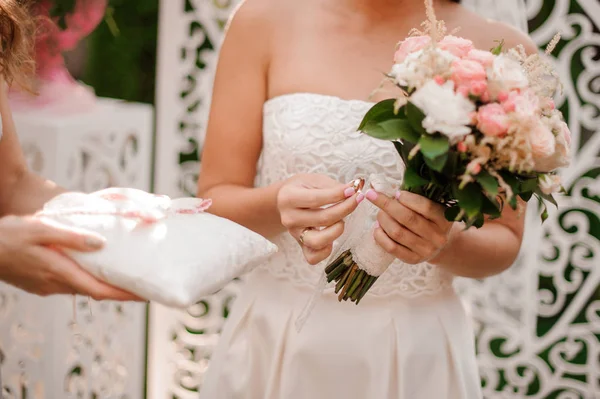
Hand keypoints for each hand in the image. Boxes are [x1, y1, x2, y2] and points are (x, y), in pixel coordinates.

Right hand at [0, 215, 140, 300]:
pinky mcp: (39, 284)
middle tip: (142, 284)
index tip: (145, 295)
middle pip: (94, 291)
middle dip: (118, 290)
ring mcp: (46, 287)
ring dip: (102, 285)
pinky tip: (91, 268)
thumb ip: (72, 237)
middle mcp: (55, 285)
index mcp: (60, 272)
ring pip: (82, 288)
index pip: (100, 290)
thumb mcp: (42, 228)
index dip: (124, 295)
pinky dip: (86, 279)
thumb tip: (101, 244)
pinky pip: (69, 284)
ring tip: (123, 275)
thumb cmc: (9, 235)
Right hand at [277, 174, 363, 264]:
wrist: (285, 200)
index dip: (338, 195)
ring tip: (342, 220)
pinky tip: (333, 236)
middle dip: (345, 209)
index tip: (353, 190)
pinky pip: (313, 257)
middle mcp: (289, 217)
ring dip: (336, 231)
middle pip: (322, 219)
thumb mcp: (315, 180)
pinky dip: (326, 250)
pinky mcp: (300, 245)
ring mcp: (294, 234)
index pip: (317, 199)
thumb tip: (355, 189)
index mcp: (288, 197)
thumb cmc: (303, 188)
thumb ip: (333, 186)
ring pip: (317, 241)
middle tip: (356, 200)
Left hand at [366, 189, 452, 263]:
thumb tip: (383, 186)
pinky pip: (392, 248)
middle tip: (374, 196)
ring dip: (383, 219)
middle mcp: (438, 236)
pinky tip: (377, 228)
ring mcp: (426, 250)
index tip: (396, 193)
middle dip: (387, 205)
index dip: (408, 198)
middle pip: (408, 218)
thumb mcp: (429, 207)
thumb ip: (413, 197)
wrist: (436, 245)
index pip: (426, 207)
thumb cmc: (428, 219)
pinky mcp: (413, 260)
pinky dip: (380, 236)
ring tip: (379, 213)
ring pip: (397, 232)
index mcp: (444, 219)